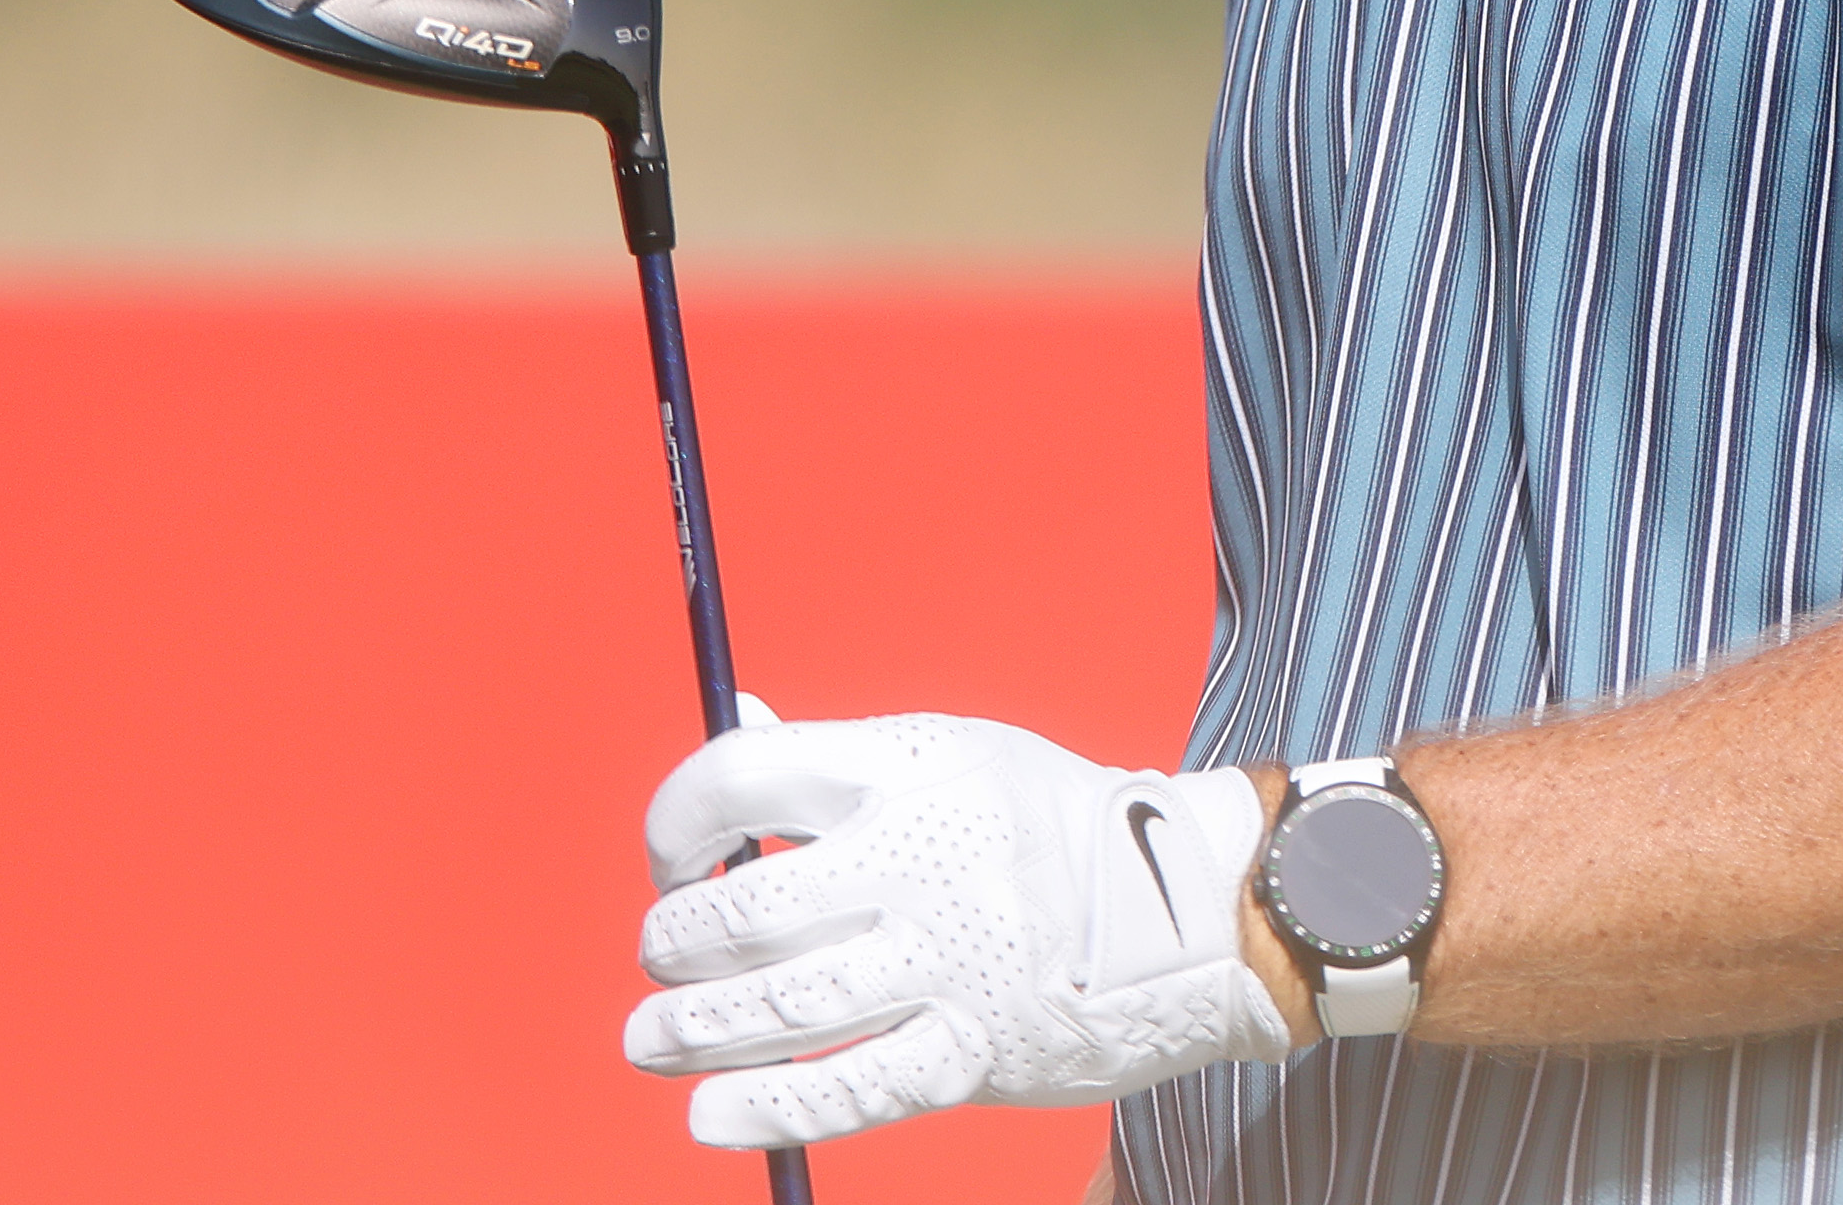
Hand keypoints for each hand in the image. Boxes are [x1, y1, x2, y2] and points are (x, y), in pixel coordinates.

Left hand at [623, 712, 1292, 1149]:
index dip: (676, 824)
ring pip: (785, 1007)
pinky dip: (767, 1110)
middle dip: (675, 946)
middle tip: (661, 961)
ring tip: (654, 1038)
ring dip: (693, 1032)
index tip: (674, 860)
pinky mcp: (974, 1050)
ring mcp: (953, 959)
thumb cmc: (1042, 826)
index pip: (743, 778)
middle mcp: (927, 858)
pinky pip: (849, 1088)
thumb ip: (836, 762)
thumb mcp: (951, 755)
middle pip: (750, 910)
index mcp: (912, 766)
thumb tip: (728, 729)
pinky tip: (711, 1113)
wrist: (1188, 909)